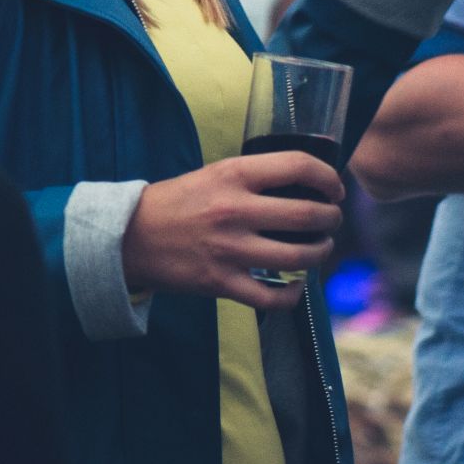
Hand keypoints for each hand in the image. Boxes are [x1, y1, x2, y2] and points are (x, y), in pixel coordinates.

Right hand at [122, 153, 343, 309]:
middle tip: (333, 219)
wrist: (129, 237)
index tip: (335, 187)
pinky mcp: (221, 283)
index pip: (298, 166)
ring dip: (321, 253)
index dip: (328, 176)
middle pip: (307, 214)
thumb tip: (304, 182)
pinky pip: (272, 296)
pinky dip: (292, 294)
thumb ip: (254, 177)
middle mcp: (235, 210)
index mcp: (233, 175)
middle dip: (332, 218)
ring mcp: (229, 249)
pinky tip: (296, 285)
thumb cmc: (177, 201)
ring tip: (321, 248)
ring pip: (298, 256)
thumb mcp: (214, 173)